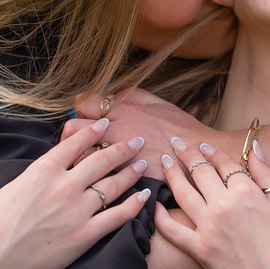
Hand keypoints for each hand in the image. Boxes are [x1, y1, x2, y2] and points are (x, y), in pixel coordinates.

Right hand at [0, 118, 150, 268]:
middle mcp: (64, 186)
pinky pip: (117, 216)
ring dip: (132, 172)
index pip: (74, 144)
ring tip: (143, 163)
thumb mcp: (11, 188)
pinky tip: (144, 196)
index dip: (93, 132)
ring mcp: (77, 210)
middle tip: (138, 140)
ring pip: (114, 185)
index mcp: (42, 171)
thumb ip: (35, 177)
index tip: (105, 123)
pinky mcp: (85, 235)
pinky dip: (134, 205)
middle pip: (101, 161)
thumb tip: (50, 169)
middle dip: (122, 149)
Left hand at [70, 89, 234, 178]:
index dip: (83, 110)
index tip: (88, 116)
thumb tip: (110, 93)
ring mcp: (115, 154)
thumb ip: (129, 95)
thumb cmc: (179, 128)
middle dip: (73, 133)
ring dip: (78, 155)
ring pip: (78, 154)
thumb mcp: (156, 102)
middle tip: (80, 139)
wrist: (197, 155)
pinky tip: (98, 174)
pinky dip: (92, 173)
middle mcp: (114, 130)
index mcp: (121, 109)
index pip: (83, 103)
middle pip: (72, 128)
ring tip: (85, 158)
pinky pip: (94, 174)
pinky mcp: (120, 174)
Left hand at [154, 136, 269, 268]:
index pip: (223, 163)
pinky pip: (172, 230)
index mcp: (247, 192)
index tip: (202, 145)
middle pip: (199, 172)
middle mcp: (224, 206)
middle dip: (186, 154)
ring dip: (171, 174)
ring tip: (165, 161)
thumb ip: (266, 174)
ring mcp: (208, 228)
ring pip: (182, 193)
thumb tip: (253, 148)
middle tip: (176, 143)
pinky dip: (159, 216)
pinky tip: (154, 204)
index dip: (211, 152)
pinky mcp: (199, 250)